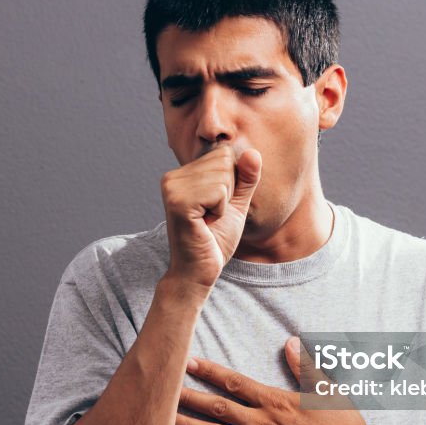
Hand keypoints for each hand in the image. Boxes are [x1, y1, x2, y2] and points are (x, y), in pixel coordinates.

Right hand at [161, 146, 261, 288]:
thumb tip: (253, 152)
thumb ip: (245, 179)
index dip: (231, 183)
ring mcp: (172, 188)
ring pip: (223, 175)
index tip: (215, 208)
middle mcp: (172, 177)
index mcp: (182, 175)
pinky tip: (205, 224)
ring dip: (224, 203)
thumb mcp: (236, 205)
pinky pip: (219, 191)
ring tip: (207, 220)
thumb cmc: (215, 241)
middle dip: (228, 192)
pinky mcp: (178, 202)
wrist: (199, 272)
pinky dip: (220, 210)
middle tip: (211, 216)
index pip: (223, 154)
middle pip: (224, 160)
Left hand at [175, 336, 379, 424]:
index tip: (186, 362)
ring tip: (161, 423)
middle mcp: (260, 424)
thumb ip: (305, 365)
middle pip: (216, 407)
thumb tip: (291, 340)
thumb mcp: (327, 388)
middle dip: (186, 397)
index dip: (208, 372)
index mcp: (273, 401)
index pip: (234, 382)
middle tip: (160, 389)